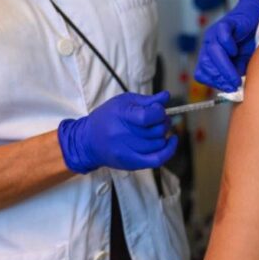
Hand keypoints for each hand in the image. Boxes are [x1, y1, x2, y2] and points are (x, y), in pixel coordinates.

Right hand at [58, 91, 177, 173]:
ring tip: (157, 128)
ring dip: (163, 134)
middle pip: (156, 130)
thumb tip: (166, 96)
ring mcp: (128, 151)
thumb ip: (146, 100)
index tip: (157, 109)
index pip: (148, 116)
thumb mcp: (123, 101)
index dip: (159, 112)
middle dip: (163, 121)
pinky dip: (169, 150)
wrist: (88, 141)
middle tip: (159, 118)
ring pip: (159, 143)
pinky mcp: (131, 163)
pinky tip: (171, 141)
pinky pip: (157, 160)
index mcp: (121, 115)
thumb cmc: (106, 117)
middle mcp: (123, 135)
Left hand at [193, 0, 258, 91]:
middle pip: (205, 65)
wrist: (256, 17)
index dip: (214, 82)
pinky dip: (228, 47)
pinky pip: (222, 36)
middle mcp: (209, 44)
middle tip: (233, 85)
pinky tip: (236, 51)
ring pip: (212, 53)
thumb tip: (232, 88)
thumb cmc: (248, 41)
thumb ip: (235, 73)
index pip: (202, 73)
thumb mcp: (241, 62)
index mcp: (209, 55)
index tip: (229, 88)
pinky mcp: (225, 24)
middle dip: (219, 78)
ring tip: (235, 77)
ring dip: (224, 68)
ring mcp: (215, 33)